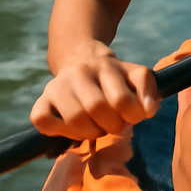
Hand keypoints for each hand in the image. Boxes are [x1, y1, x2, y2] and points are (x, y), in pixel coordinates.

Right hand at [30, 43, 159, 139]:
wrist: (80, 58)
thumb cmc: (113, 77)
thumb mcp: (135, 75)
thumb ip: (148, 90)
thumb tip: (149, 109)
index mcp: (105, 65)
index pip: (122, 100)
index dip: (132, 116)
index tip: (130, 115)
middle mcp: (79, 72)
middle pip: (97, 109)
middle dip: (111, 125)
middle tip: (112, 124)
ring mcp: (56, 86)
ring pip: (74, 119)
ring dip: (90, 132)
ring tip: (95, 127)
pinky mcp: (41, 100)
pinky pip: (43, 121)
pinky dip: (60, 132)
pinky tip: (72, 128)